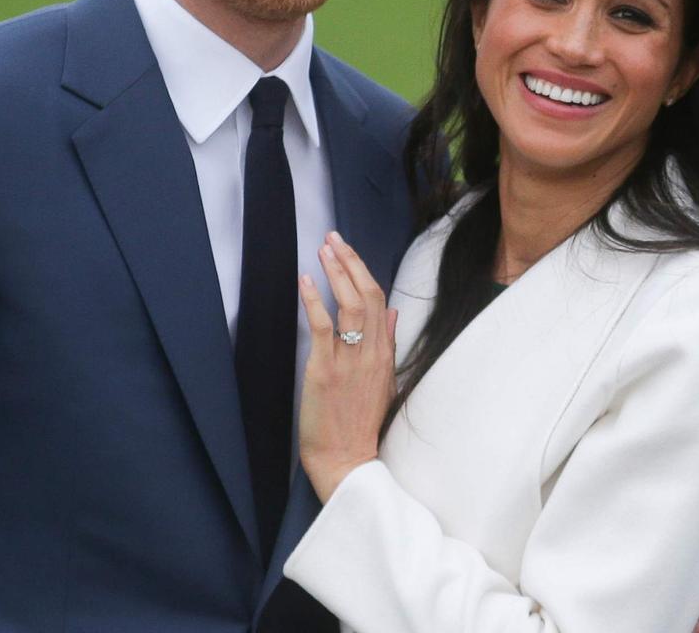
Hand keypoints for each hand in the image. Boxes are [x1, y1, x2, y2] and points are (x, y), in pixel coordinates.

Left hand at [298, 231, 397, 503]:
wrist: (347, 461)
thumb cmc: (361, 423)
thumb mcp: (384, 380)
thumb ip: (388, 343)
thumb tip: (393, 311)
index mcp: (385, 353)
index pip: (379, 299)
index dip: (363, 270)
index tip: (348, 249)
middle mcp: (371, 352)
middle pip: (367, 295)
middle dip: (350, 261)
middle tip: (334, 238)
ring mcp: (350, 360)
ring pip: (349, 305)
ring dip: (336, 272)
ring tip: (323, 249)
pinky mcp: (325, 370)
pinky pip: (323, 327)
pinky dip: (314, 300)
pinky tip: (306, 280)